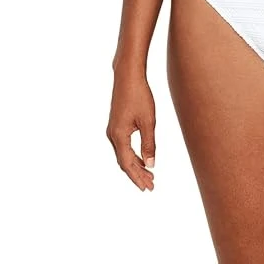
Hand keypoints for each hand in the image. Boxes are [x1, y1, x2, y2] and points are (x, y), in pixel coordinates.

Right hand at [106, 69, 155, 190]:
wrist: (128, 76)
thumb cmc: (139, 95)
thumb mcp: (148, 121)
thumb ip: (148, 143)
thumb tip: (150, 165)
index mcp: (119, 136)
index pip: (128, 164)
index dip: (138, 177)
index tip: (148, 187)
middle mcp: (112, 135)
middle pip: (124, 162)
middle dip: (137, 175)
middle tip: (151, 186)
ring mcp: (113, 130)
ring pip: (123, 155)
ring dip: (136, 166)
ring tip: (149, 175)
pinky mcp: (116, 125)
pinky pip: (123, 147)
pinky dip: (133, 155)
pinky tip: (142, 158)